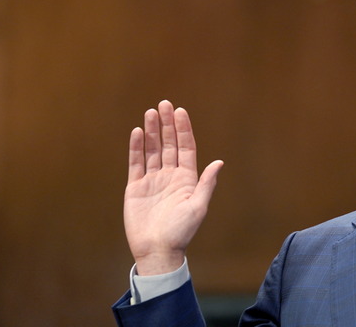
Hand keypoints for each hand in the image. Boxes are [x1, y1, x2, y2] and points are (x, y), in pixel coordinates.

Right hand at [123, 100, 223, 275]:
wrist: (157, 251)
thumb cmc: (181, 232)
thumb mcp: (198, 207)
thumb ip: (206, 183)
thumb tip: (219, 162)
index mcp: (187, 178)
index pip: (185, 147)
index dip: (183, 129)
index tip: (180, 111)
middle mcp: (170, 176)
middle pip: (169, 144)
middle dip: (167, 124)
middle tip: (164, 103)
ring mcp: (153, 180)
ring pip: (152, 150)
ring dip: (152, 131)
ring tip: (150, 112)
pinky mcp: (136, 187)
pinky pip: (136, 163)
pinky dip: (136, 148)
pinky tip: (138, 132)